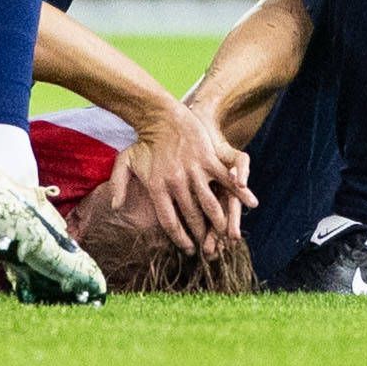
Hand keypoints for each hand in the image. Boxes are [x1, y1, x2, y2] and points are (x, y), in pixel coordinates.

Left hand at [108, 100, 253, 253]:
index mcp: (156, 187)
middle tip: (209, 250)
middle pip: (192, 217)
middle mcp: (176, 182)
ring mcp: (193, 170)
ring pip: (210, 203)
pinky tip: (250, 203)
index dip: (180, 239)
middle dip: (202, 237)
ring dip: (220, 222)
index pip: (170, 221)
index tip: (188, 250)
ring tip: (226, 236)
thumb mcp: (124, 162)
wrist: (161, 115)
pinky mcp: (207, 159)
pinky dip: (239, 191)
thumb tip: (116, 208)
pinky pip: (225, 179)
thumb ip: (118, 186)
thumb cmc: (144, 142)